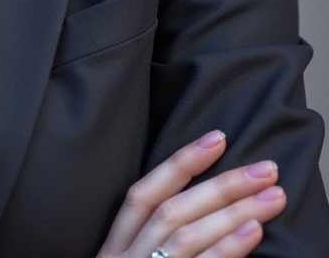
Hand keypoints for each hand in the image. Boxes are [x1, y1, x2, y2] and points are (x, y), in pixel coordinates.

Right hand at [97, 130, 285, 257]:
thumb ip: (151, 244)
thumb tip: (203, 214)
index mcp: (112, 250)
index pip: (142, 194)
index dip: (179, 163)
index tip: (217, 138)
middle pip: (173, 212)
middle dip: (221, 185)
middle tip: (265, 169)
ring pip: (186, 238)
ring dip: (233, 212)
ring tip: (272, 197)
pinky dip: (226, 252)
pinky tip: (253, 235)